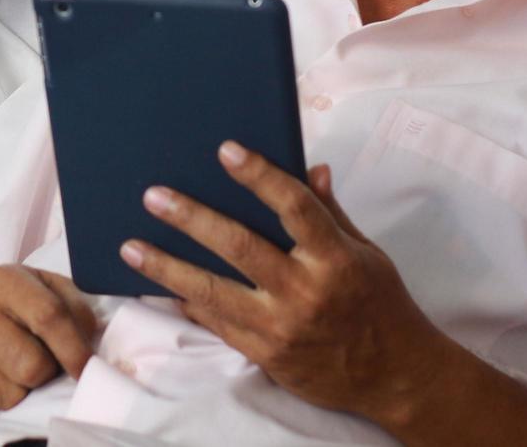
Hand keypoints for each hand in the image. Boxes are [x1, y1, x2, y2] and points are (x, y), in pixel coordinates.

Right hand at [0, 264, 97, 414]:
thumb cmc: (1, 302)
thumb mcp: (39, 286)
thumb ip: (73, 306)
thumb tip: (92, 340)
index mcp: (4, 281)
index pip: (49, 316)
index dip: (74, 349)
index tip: (86, 369)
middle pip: (30, 367)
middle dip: (42, 374)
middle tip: (35, 363)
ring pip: (7, 396)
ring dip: (17, 391)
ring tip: (6, 369)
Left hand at [120, 142, 446, 422]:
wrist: (395, 376)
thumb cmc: (379, 304)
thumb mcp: (366, 253)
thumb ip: (330, 213)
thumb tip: (309, 167)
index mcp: (337, 259)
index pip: (295, 207)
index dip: (259, 176)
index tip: (226, 149)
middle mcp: (307, 292)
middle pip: (240, 247)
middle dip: (192, 218)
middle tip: (153, 196)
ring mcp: (282, 327)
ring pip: (213, 291)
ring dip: (167, 266)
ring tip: (130, 246)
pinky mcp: (267, 355)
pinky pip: (217, 323)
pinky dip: (186, 302)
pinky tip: (159, 284)